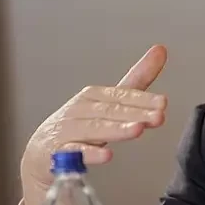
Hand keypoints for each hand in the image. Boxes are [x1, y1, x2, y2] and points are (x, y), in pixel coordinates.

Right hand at [19, 45, 168, 204]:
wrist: (42, 156)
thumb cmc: (81, 126)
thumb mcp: (110, 103)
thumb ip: (137, 81)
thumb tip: (161, 49)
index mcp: (93, 96)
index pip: (121, 96)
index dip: (143, 99)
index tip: (163, 104)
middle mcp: (80, 109)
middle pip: (110, 111)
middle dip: (136, 113)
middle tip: (159, 116)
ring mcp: (67, 130)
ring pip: (94, 129)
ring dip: (116, 129)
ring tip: (138, 129)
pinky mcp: (56, 153)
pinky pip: (73, 153)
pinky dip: (89, 153)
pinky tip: (107, 155)